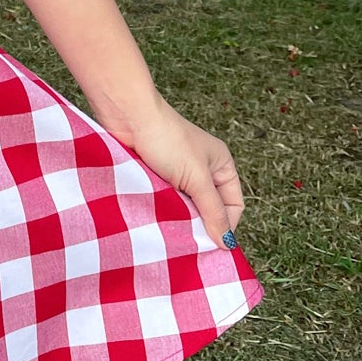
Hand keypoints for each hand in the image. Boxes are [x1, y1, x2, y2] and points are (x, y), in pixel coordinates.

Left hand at [104, 94, 245, 245]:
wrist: (127, 117)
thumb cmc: (167, 140)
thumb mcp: (197, 178)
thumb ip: (213, 210)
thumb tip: (227, 242)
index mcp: (221, 165)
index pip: (233, 205)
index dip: (225, 225)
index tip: (210, 243)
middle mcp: (203, 170)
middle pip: (209, 209)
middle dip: (201, 224)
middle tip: (189, 241)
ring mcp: (179, 174)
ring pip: (187, 208)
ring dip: (181, 218)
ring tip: (172, 230)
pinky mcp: (157, 177)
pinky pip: (167, 202)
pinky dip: (165, 211)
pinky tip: (158, 219)